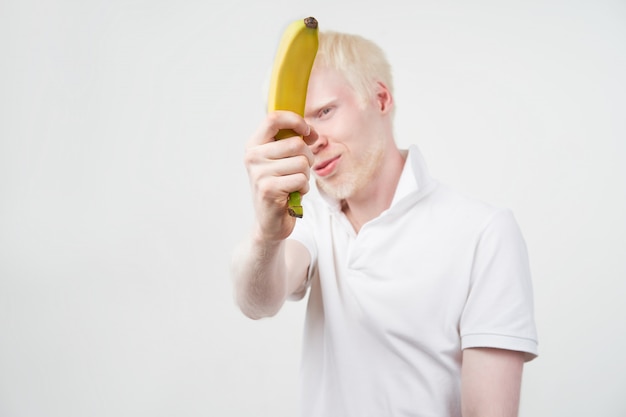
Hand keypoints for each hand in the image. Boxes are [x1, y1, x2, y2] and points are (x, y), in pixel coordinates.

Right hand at [244, 111, 317, 241]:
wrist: (269, 222)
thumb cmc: (279, 187)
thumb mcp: (280, 160)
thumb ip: (290, 142)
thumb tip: (311, 131)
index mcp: (254, 145)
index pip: (274, 118)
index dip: (295, 121)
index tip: (307, 132)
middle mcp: (253, 157)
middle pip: (296, 143)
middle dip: (308, 157)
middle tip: (300, 169)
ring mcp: (259, 173)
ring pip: (302, 163)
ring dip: (305, 175)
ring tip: (294, 183)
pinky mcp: (268, 189)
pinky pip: (300, 180)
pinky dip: (303, 188)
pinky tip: (293, 194)